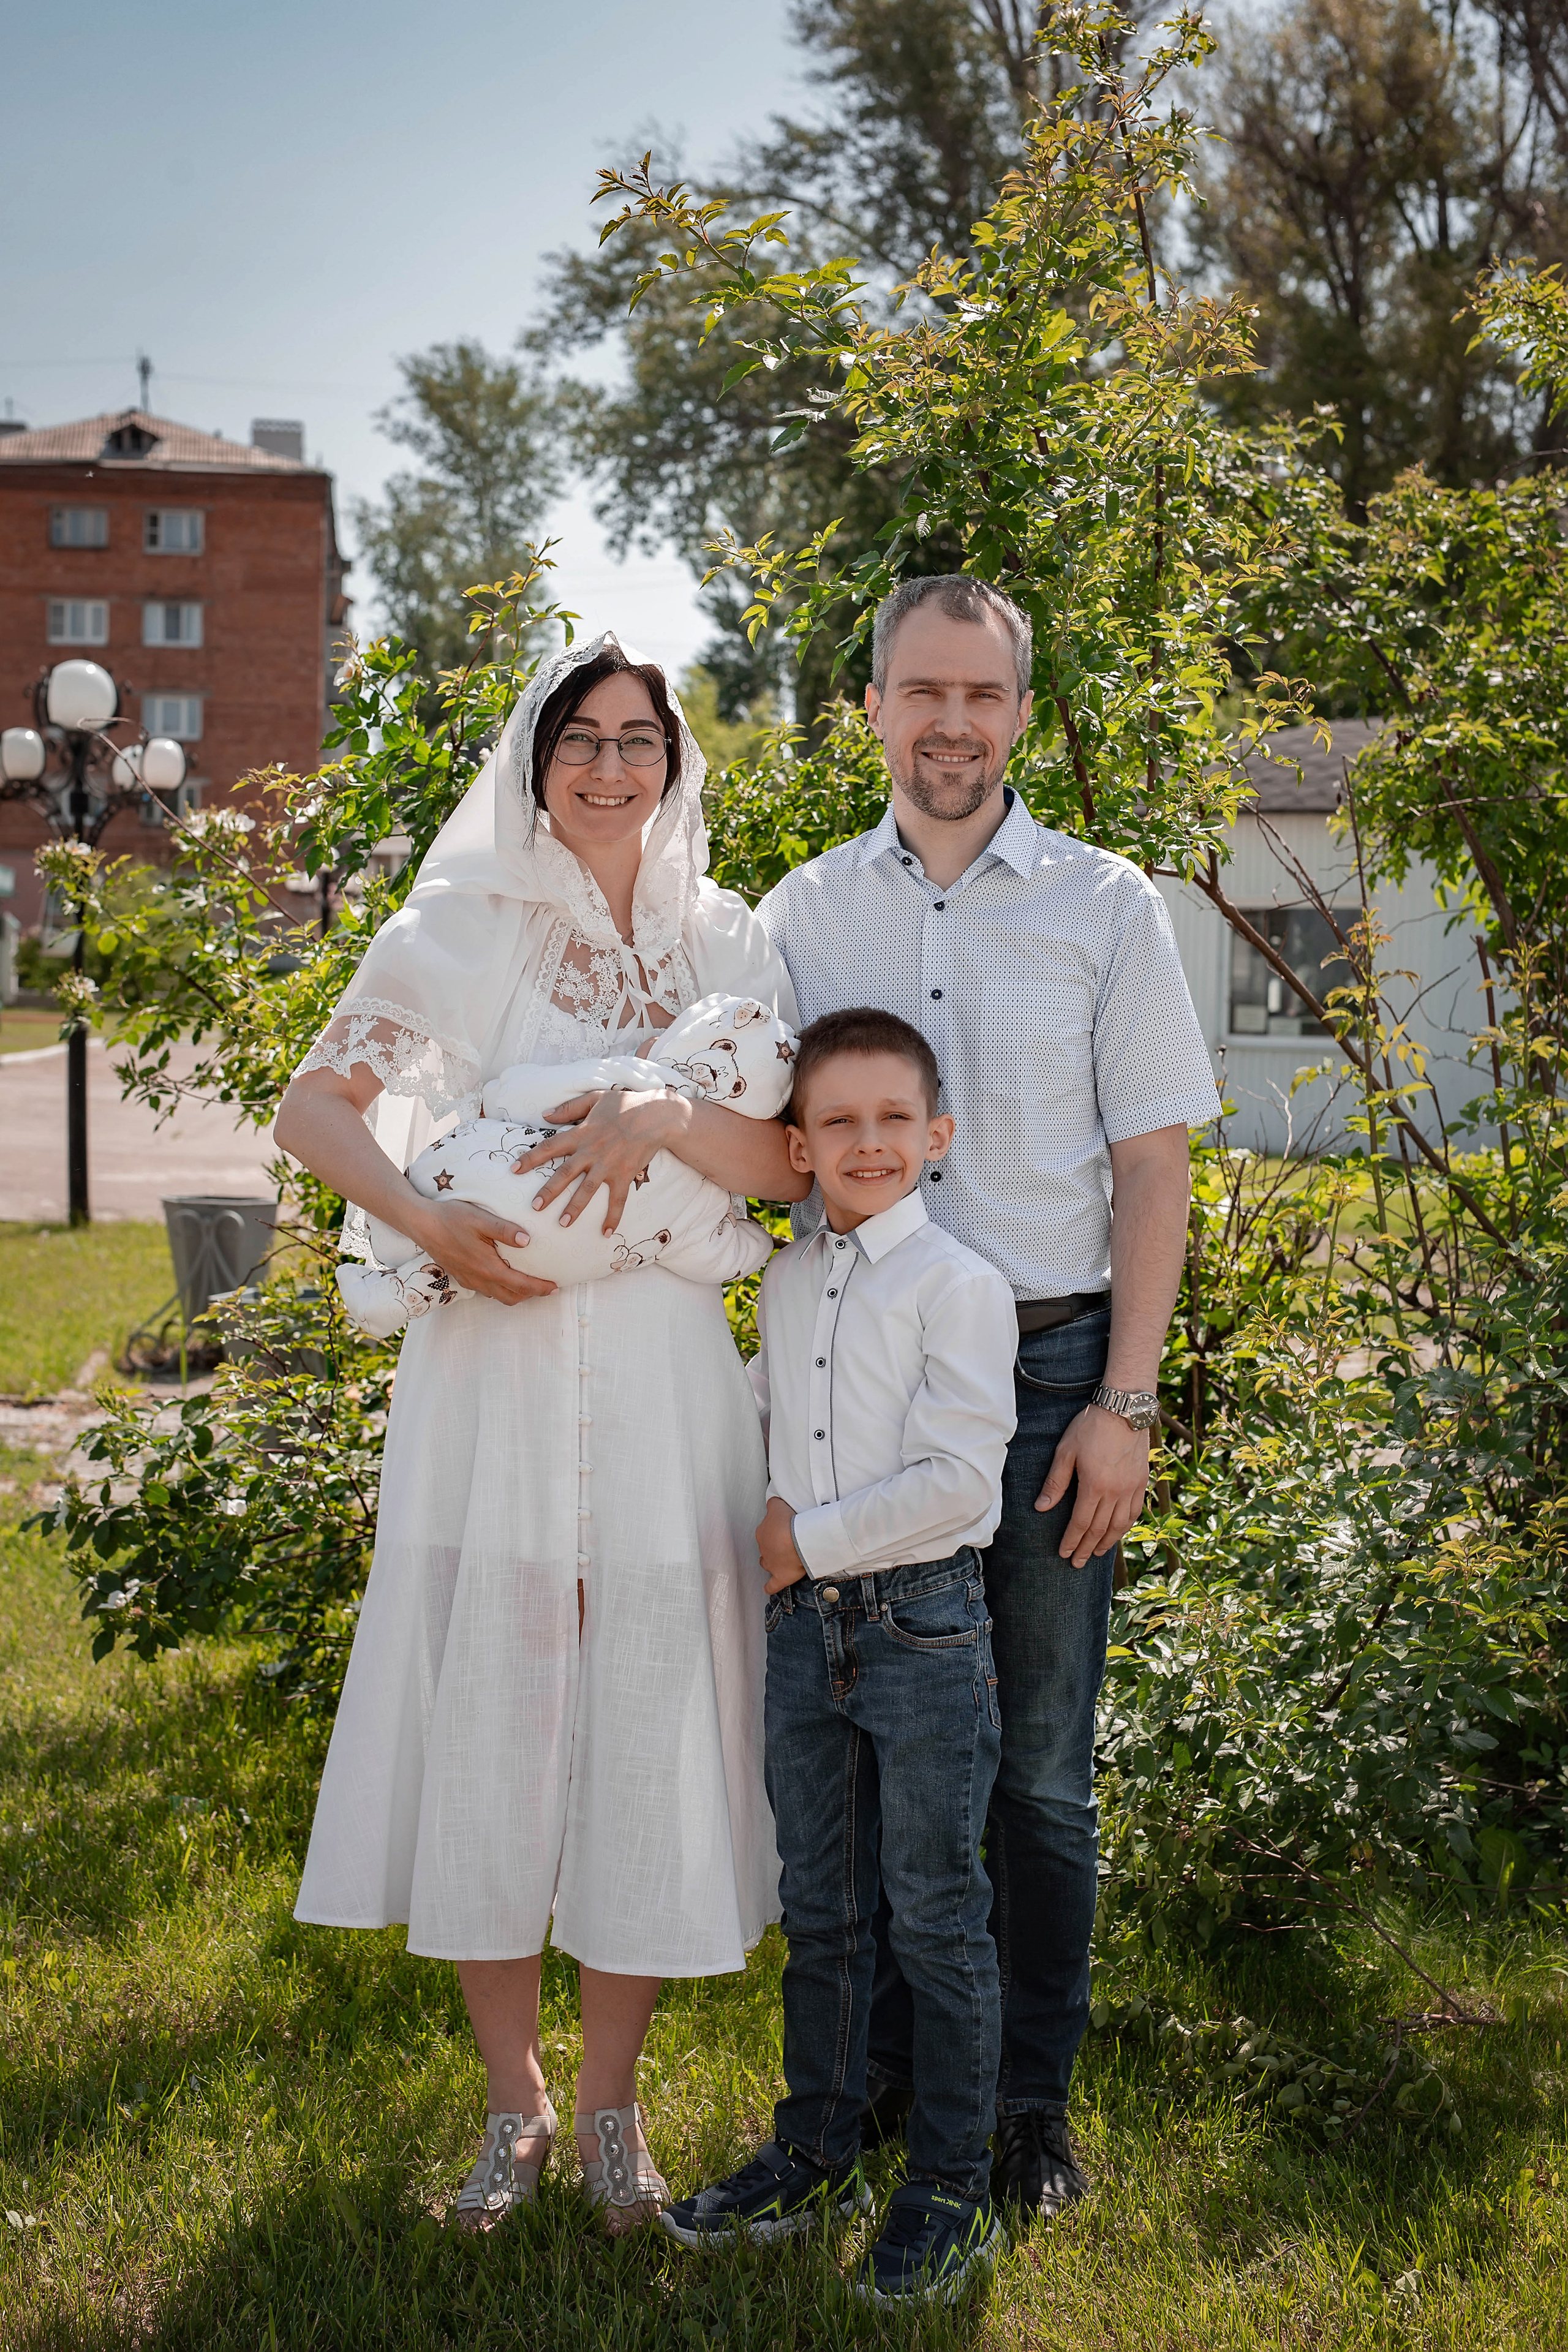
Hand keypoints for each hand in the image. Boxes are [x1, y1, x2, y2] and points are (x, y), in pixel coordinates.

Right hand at [405, 1198, 555, 1303]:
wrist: (421, 1224)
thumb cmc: (451, 1218)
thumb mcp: (481, 1219)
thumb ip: (505, 1230)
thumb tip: (528, 1240)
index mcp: (487, 1268)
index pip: (520, 1285)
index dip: (540, 1288)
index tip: (555, 1287)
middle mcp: (478, 1279)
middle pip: (511, 1297)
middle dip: (531, 1295)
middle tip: (547, 1287)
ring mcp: (468, 1280)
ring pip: (498, 1296)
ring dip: (516, 1293)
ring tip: (529, 1283)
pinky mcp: (461, 1276)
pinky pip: (486, 1290)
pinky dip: (501, 1289)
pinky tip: (505, 1276)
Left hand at [508, 1088, 684, 1235]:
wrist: (656, 1115)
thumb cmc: (626, 1104)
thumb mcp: (595, 1098)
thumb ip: (569, 1108)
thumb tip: (545, 1115)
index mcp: (581, 1133)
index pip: (549, 1147)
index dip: (530, 1158)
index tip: (513, 1170)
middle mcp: (591, 1152)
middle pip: (564, 1174)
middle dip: (548, 1191)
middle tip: (534, 1207)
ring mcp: (608, 1166)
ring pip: (587, 1190)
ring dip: (574, 1208)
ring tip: (562, 1224)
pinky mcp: (625, 1175)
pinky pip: (617, 1200)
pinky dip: (612, 1217)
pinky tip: (606, 1233)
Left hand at [757, 1495, 806, 1595]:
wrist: (798, 1540)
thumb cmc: (789, 1522)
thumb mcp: (777, 1505)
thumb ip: (773, 1504)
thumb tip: (772, 1503)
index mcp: (762, 1533)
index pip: (765, 1531)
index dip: (774, 1531)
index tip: (783, 1530)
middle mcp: (764, 1549)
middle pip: (766, 1548)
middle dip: (773, 1546)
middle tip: (785, 1543)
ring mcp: (771, 1564)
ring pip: (766, 1564)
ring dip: (770, 1562)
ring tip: (778, 1561)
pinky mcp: (780, 1577)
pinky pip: (772, 1585)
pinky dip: (770, 1587)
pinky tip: (768, 1588)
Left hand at [1035, 1404, 1150, 1567]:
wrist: (1124, 1409)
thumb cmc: (1090, 1427)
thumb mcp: (1066, 1451)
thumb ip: (1055, 1482)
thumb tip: (1041, 1508)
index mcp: (1094, 1486)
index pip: (1081, 1523)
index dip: (1071, 1541)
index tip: (1063, 1553)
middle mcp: (1116, 1492)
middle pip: (1100, 1529)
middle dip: (1086, 1548)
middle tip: (1077, 1563)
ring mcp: (1131, 1488)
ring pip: (1120, 1525)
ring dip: (1107, 1542)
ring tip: (1096, 1553)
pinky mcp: (1142, 1481)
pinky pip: (1135, 1511)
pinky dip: (1125, 1526)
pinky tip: (1119, 1531)